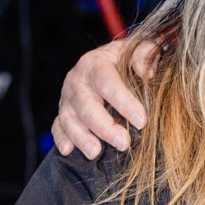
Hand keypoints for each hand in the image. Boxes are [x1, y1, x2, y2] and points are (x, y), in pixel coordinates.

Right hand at [50, 36, 155, 157]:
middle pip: (86, 106)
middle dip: (104, 126)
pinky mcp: (62, 114)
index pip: (107, 82)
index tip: (141, 121)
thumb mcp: (138, 50)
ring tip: (95, 153)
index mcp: (95, 63)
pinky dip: (61, 139)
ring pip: (69, 119)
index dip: (124, 102)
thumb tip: (147, 72)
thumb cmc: (126, 61)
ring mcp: (67, 99)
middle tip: (123, 143)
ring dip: (81, 137)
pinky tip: (68, 150)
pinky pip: (57, 127)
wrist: (107, 63)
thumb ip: (145, 54)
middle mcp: (77, 81)